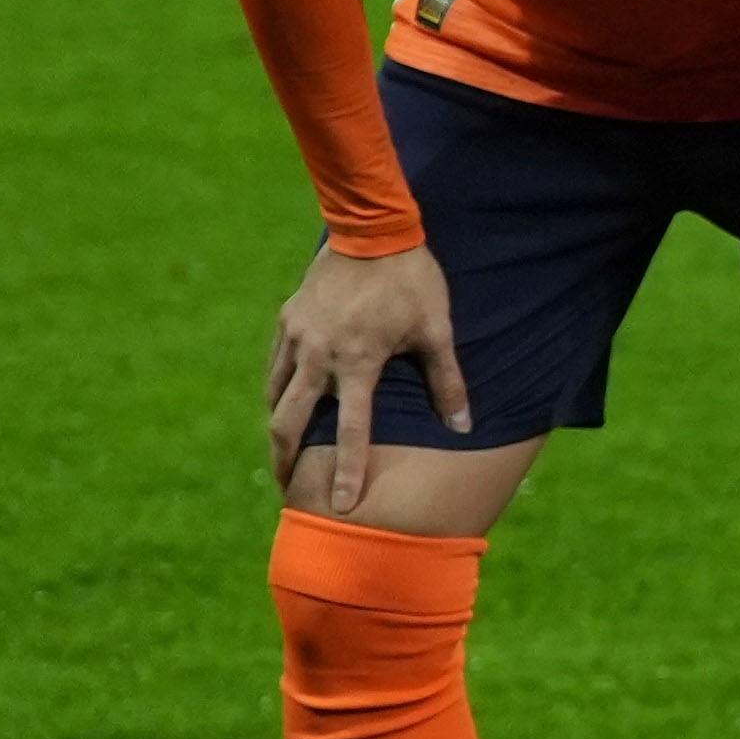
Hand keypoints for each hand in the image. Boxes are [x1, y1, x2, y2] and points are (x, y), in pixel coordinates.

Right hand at [265, 244, 463, 512]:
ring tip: (283, 451)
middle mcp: (319, 356)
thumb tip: (463, 426)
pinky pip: (276, 366)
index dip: (348, 471)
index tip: (341, 507)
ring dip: (279, 426)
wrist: (372, 231)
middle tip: (288, 488)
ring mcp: (297, 337)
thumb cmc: (412, 281)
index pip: (352, 431)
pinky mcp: (287, 320)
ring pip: (276, 395)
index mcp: (358, 362)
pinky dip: (278, 389)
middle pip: (289, 422)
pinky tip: (285, 402)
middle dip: (286, 460)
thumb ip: (447, 381)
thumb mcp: (436, 330)